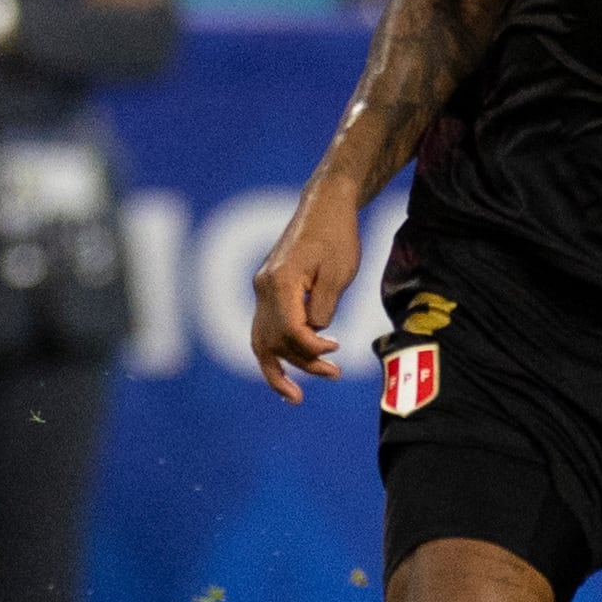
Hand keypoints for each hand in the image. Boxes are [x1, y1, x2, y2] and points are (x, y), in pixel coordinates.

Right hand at [246, 182, 361, 402]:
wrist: (324, 205)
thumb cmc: (337, 236)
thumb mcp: (339, 274)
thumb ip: (323, 308)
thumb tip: (314, 335)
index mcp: (280, 281)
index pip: (290, 331)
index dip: (312, 349)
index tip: (336, 351)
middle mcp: (263, 287)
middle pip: (274, 340)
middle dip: (301, 363)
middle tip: (334, 374)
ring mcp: (262, 289)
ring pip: (262, 340)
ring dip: (281, 367)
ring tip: (295, 395)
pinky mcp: (268, 289)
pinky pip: (265, 329)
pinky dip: (274, 352)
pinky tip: (285, 373)